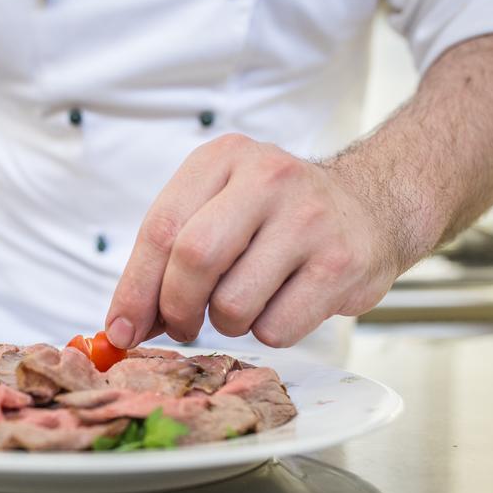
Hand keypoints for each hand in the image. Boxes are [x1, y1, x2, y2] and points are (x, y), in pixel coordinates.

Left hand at [106, 134, 402, 348]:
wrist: (372, 206)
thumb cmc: (276, 218)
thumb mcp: (219, 209)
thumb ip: (168, 258)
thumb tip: (124, 325)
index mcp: (223, 159)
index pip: (161, 228)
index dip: (134, 289)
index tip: (120, 329)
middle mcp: (267, 178)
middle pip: (193, 260)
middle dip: (175, 309)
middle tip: (182, 325)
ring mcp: (309, 219)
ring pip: (233, 304)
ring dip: (226, 323)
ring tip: (246, 303)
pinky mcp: (341, 263)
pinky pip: (277, 328)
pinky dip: (267, 333)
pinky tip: (283, 306)